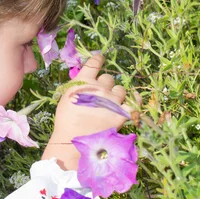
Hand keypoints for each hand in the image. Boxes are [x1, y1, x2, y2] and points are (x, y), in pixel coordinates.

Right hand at [42, 54, 131, 169]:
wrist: (73, 139)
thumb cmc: (66, 120)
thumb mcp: (67, 97)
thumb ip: (79, 87)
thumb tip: (87, 82)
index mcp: (84, 81)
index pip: (95, 62)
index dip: (98, 59)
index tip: (100, 58)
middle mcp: (100, 87)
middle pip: (108, 78)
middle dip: (105, 85)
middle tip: (100, 95)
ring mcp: (112, 100)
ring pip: (120, 89)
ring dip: (116, 94)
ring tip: (111, 103)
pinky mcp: (121, 113)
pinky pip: (133, 103)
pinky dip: (133, 102)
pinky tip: (131, 102)